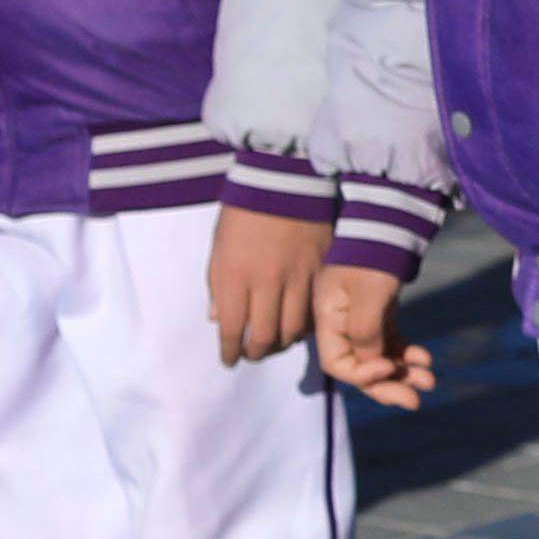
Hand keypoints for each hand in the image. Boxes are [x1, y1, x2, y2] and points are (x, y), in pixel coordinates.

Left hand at [206, 204, 332, 366]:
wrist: (286, 179)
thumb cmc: (244, 211)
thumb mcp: (219, 247)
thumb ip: (217, 285)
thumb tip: (218, 319)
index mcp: (234, 275)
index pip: (232, 329)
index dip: (230, 351)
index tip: (229, 360)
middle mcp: (266, 282)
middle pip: (264, 336)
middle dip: (256, 353)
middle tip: (253, 354)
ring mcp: (297, 277)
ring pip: (293, 328)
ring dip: (282, 343)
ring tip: (276, 343)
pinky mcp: (321, 271)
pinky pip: (315, 309)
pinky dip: (306, 324)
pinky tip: (299, 325)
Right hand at [315, 262, 437, 411]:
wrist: (388, 225)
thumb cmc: (373, 256)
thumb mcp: (368, 292)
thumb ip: (365, 331)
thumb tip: (372, 365)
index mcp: (328, 319)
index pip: (337, 363)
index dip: (362, 374)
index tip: (387, 369)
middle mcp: (341, 324)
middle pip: (360, 367)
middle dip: (387, 386)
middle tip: (414, 402)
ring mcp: (361, 319)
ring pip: (380, 357)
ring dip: (403, 372)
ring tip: (429, 382)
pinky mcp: (380, 313)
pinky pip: (391, 343)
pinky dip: (407, 354)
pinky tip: (426, 360)